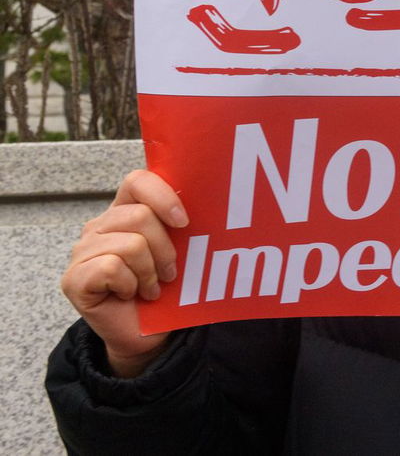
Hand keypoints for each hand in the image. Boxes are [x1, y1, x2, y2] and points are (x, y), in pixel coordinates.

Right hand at [60, 169, 187, 377]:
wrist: (147, 335)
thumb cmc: (166, 290)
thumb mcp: (179, 250)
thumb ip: (180, 224)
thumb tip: (209, 200)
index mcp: (124, 212)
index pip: (137, 181)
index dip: (163, 196)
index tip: (184, 222)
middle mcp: (98, 227)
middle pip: (139, 216)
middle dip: (164, 248)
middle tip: (169, 272)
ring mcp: (82, 252)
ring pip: (130, 244)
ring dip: (150, 271)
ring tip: (151, 286)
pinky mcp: (73, 279)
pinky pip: (111, 268)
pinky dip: (130, 285)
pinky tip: (131, 295)